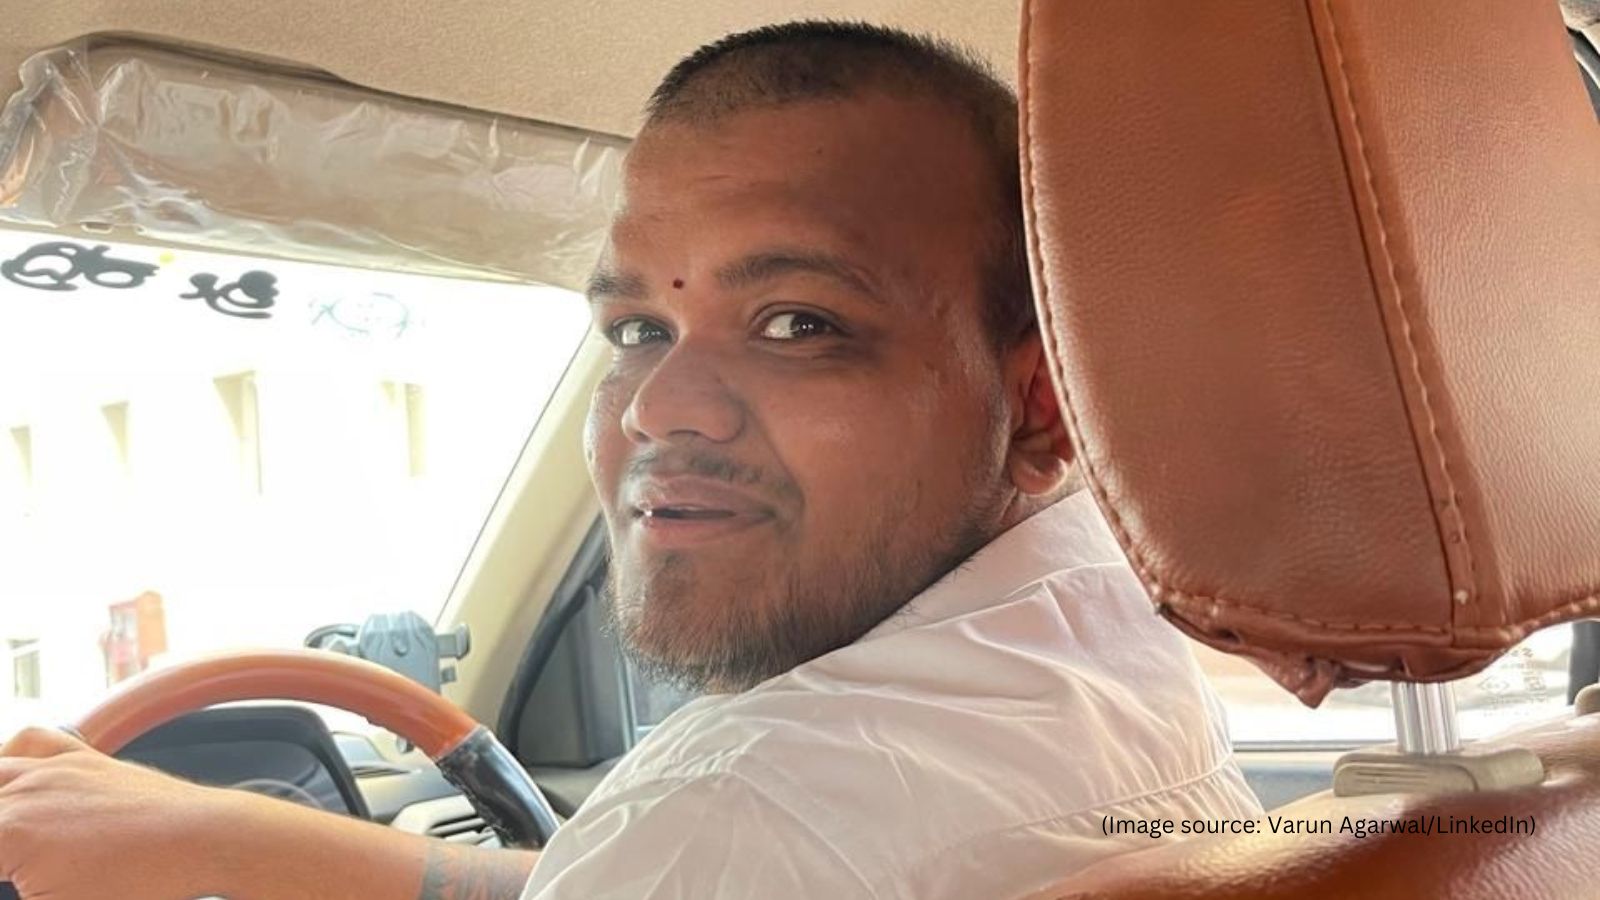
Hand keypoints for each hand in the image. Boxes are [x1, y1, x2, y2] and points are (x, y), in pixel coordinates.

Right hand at [0, 726, 235, 899]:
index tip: (11, 877)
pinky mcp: (84, 758)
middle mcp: (26, 789)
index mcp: (8, 831)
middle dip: (1, 845)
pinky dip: (12, 761)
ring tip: (13, 844)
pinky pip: (32, 743)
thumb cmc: (143, 883)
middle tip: (13, 868)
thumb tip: (21, 882)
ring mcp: (55, 767)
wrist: (206, 840)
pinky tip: (15, 787)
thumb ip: (25, 891)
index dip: (2, 876)